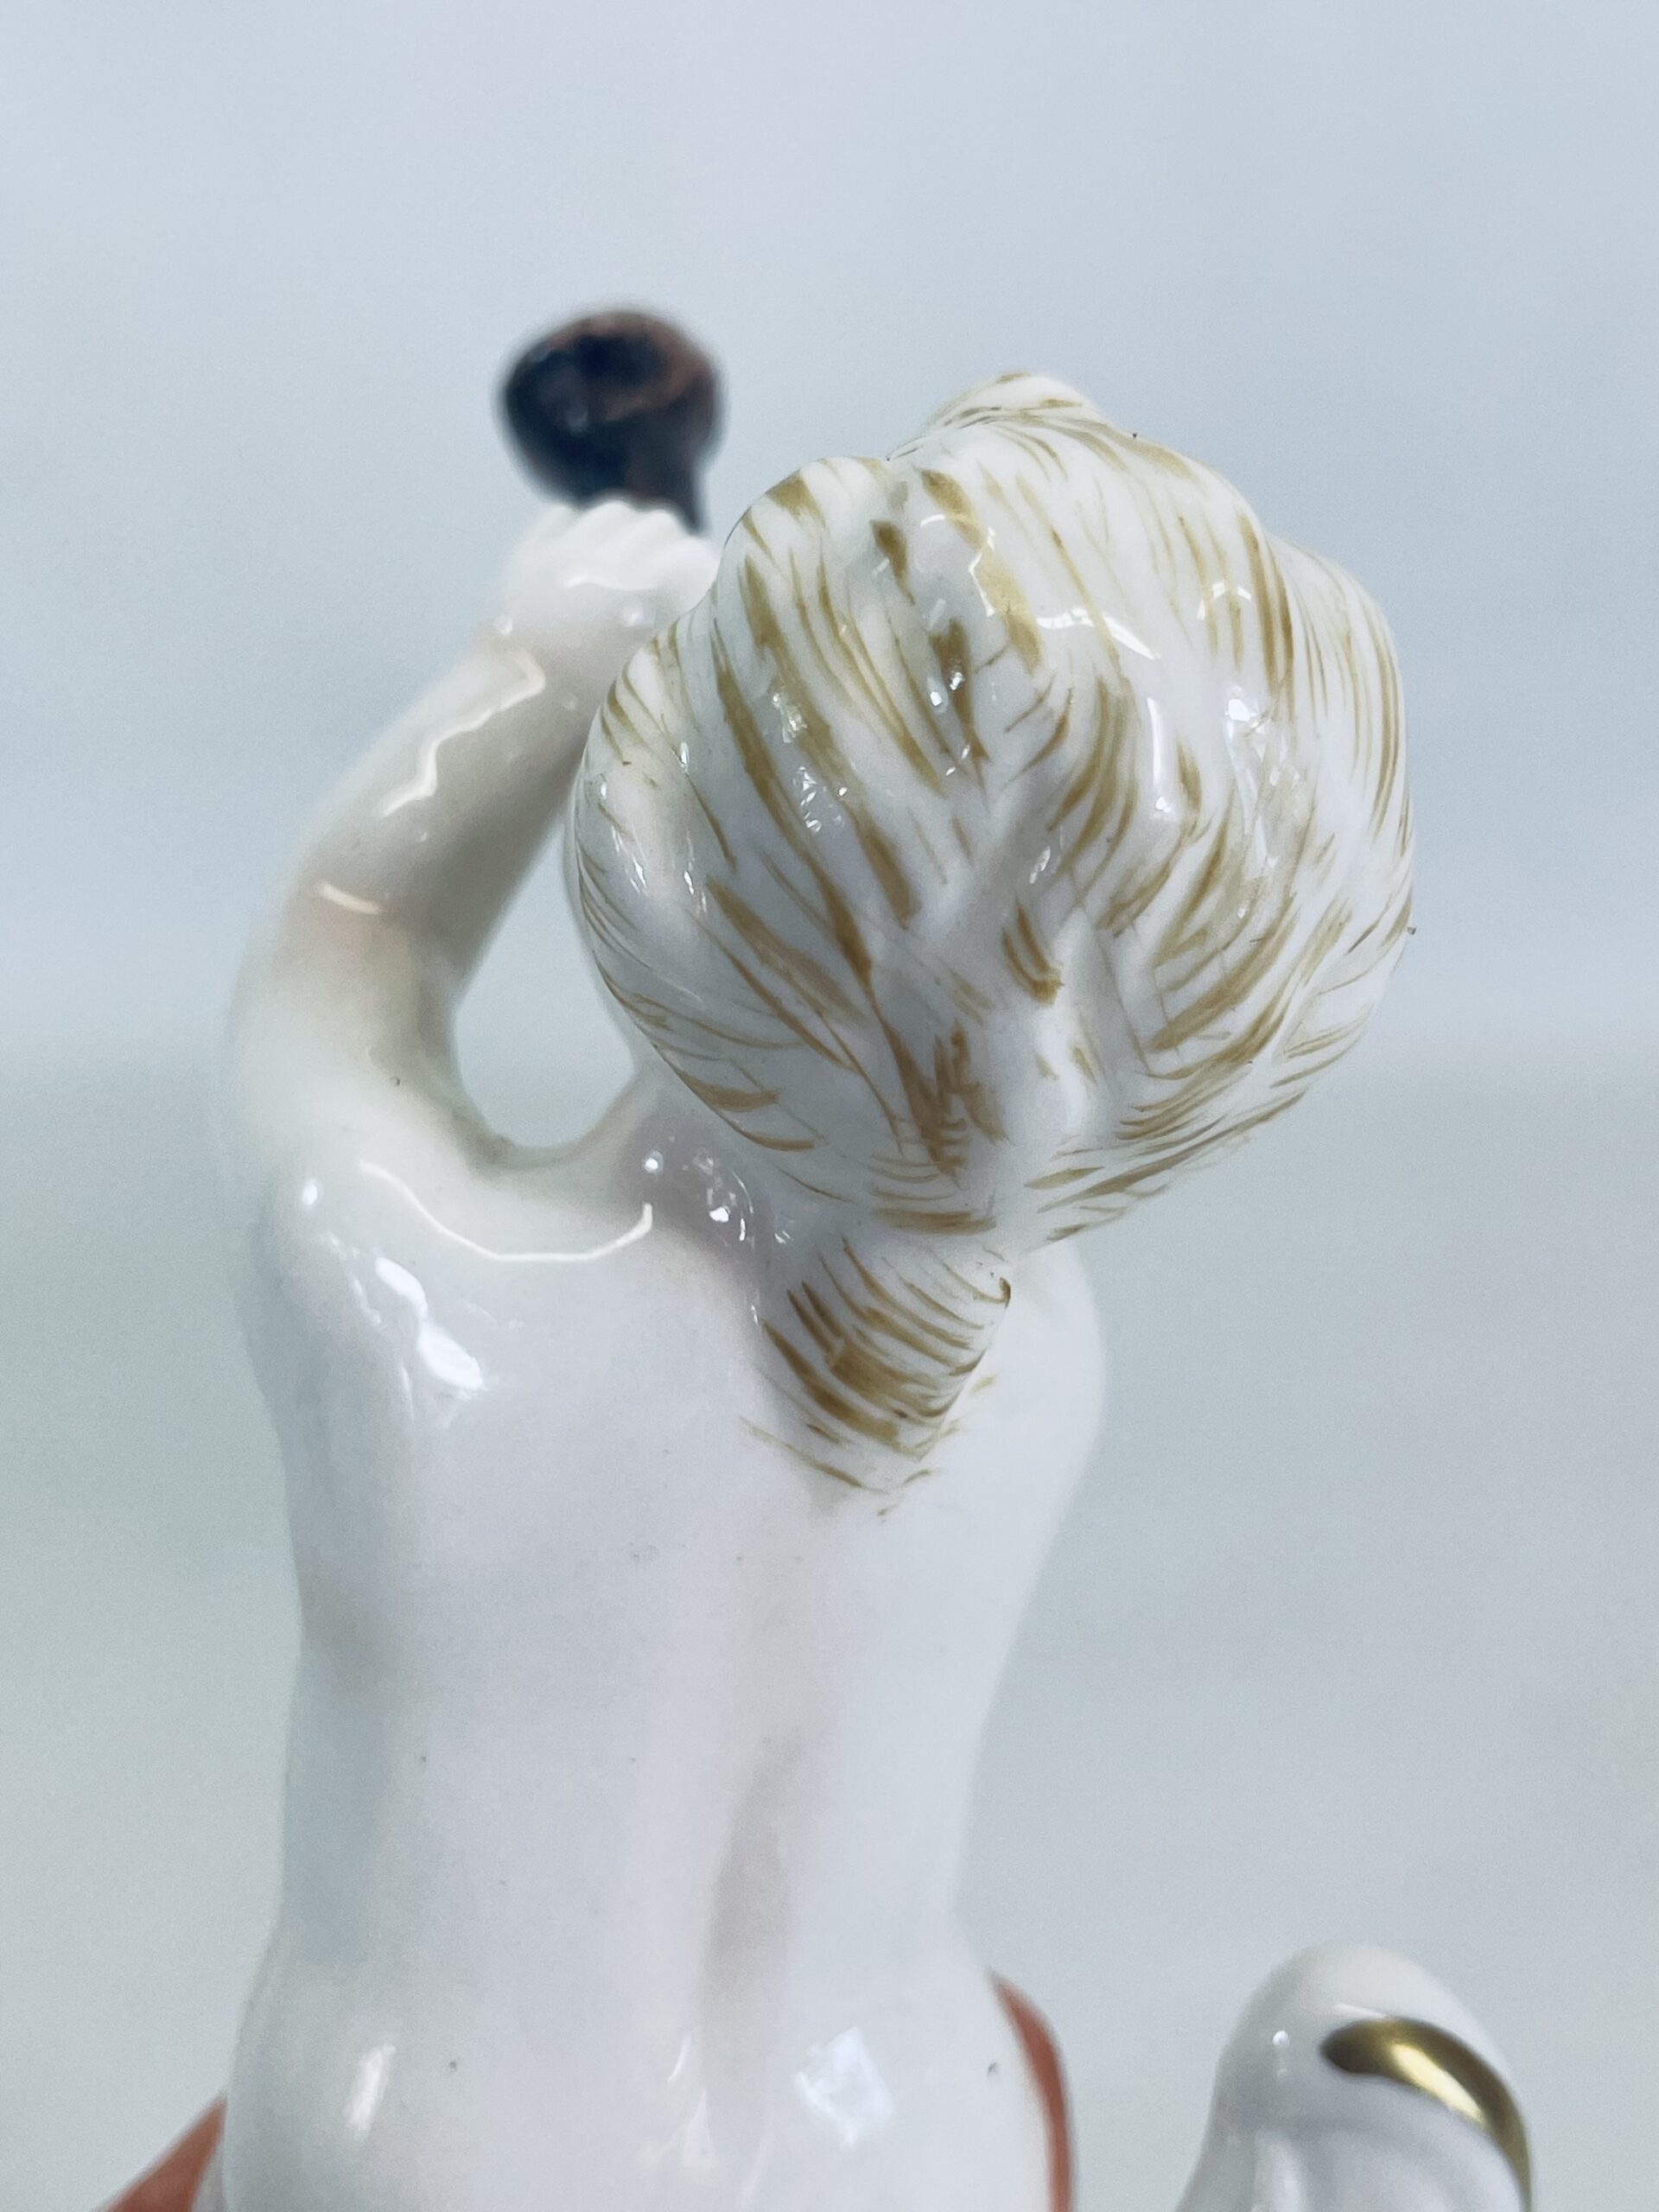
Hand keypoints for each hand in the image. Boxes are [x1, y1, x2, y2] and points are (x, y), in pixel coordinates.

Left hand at [486, 498, 718, 709]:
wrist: (515, 723)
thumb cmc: (598, 717)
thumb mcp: (657, 682)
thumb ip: (681, 640)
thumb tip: (694, 616)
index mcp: (660, 590)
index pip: (701, 556)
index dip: (702, 577)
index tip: (697, 601)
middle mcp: (618, 556)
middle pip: (661, 525)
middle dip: (667, 550)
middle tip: (657, 588)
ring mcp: (568, 549)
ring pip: (614, 514)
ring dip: (623, 536)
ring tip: (617, 571)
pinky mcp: (528, 553)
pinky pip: (563, 517)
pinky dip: (575, 534)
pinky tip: (576, 566)